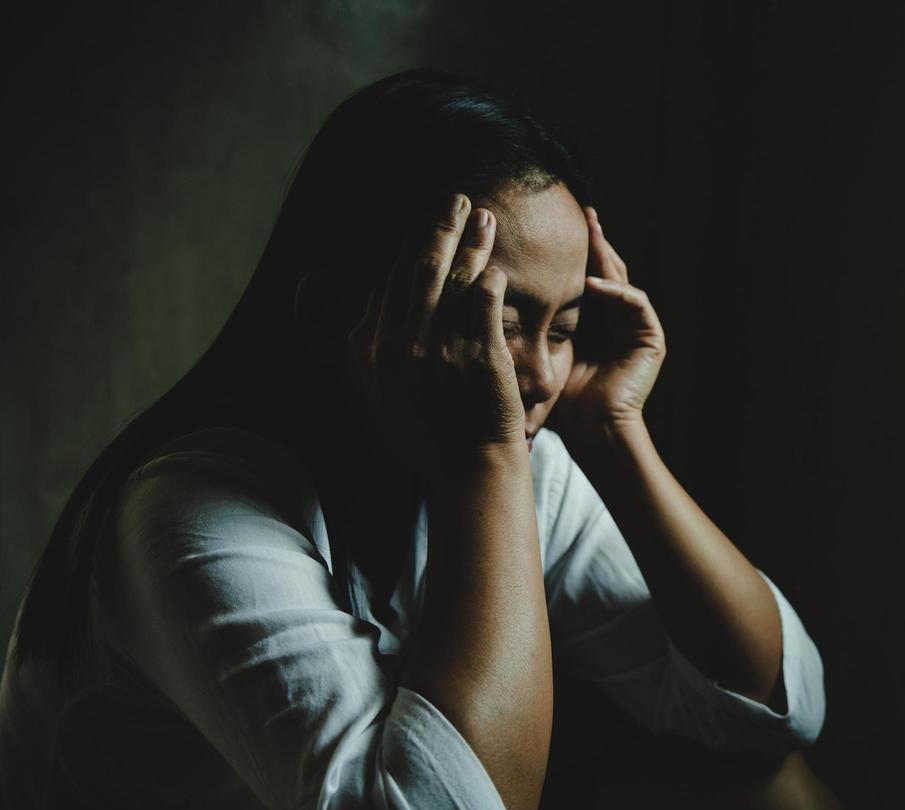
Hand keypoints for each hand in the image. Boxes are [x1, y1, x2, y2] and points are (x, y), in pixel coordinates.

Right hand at [345, 193, 524, 477]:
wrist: (465, 471)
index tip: (423, 219)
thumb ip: (361, 345)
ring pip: (456, 281)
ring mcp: (444, 352)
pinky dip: (490, 281)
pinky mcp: (481, 359)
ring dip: (471, 243)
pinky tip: (498, 264)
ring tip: (485, 216)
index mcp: (377, 349)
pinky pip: (486, 306)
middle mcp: (406, 346)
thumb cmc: (425, 435)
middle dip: (441, 228)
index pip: (394, 282)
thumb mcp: (375, 392)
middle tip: (458, 197)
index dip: (410, 244)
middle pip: (423, 270)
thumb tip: (371, 297)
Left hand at [550, 206, 666, 442]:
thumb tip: (493, 294)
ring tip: (591, 232)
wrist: (594, 431)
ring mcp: (638, 328)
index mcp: (595, 323)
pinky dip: (615, 291)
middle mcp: (618, 321)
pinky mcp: (652, 338)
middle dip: (594, 241)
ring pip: (621, 279)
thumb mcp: (545, 351)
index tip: (552, 227)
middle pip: (606, 270)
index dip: (572, 252)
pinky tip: (593, 282)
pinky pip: (635, 303)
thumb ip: (533, 324)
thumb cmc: (564, 403)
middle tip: (581, 212)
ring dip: (606, 255)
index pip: (584, 277)